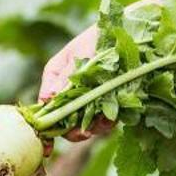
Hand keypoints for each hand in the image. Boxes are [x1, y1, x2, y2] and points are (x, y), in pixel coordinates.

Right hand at [38, 24, 112, 142]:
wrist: (129, 30)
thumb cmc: (98, 36)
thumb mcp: (78, 54)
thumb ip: (64, 77)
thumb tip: (47, 99)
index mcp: (56, 79)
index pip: (45, 108)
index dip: (46, 128)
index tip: (47, 145)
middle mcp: (70, 92)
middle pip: (65, 122)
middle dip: (73, 131)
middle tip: (84, 132)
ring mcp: (89, 99)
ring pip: (84, 124)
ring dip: (93, 127)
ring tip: (104, 120)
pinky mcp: (108, 103)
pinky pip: (104, 120)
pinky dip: (107, 121)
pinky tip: (112, 117)